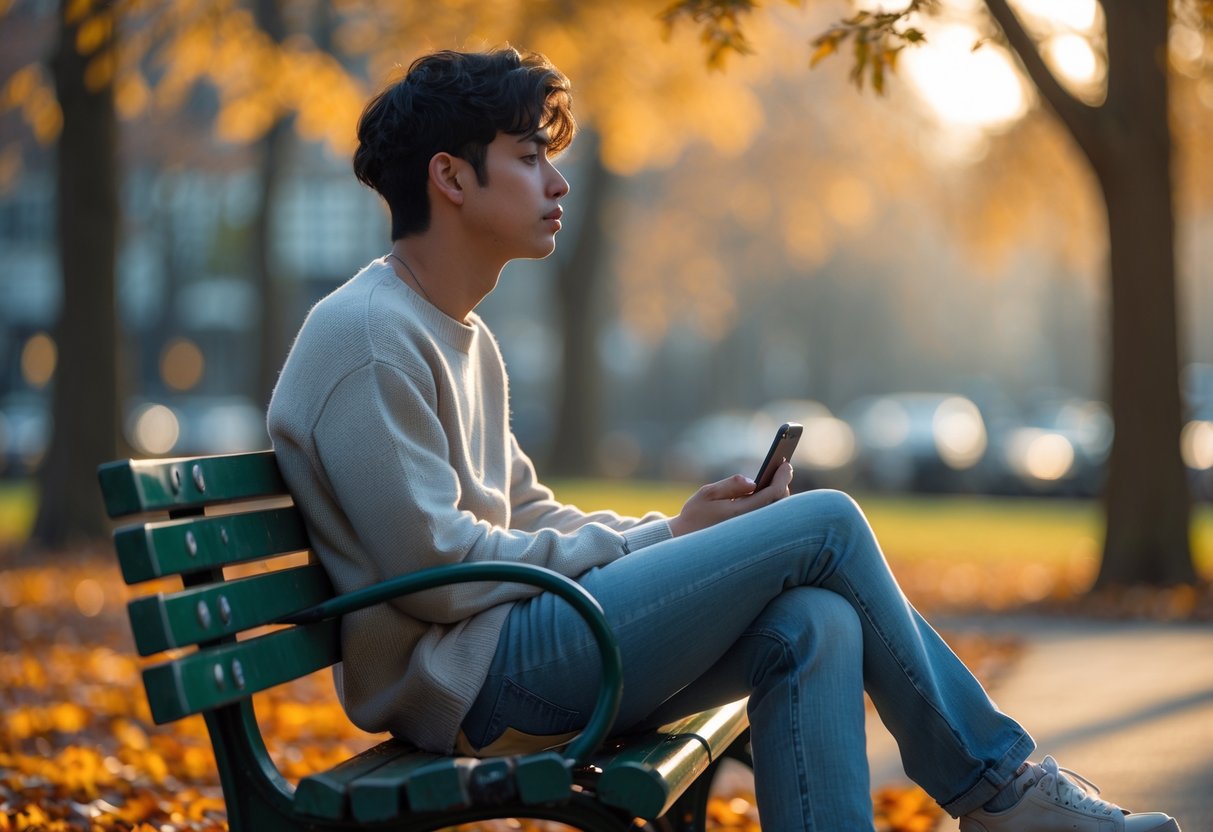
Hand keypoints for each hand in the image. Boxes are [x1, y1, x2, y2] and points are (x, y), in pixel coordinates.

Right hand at [668, 461, 792, 536]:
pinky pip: (768, 519)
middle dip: (782, 484)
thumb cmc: (695, 515)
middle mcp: (751, 525)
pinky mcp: (751, 537)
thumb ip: (730, 485)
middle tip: (783, 469)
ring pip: (775, 513)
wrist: (686, 543)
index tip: (786, 465)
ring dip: (778, 496)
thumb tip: (752, 482)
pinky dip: (772, 505)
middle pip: (779, 503)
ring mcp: (753, 533)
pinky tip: (768, 495)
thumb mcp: (707, 494)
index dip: (782, 477)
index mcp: (740, 513)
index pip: (772, 493)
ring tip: (777, 480)